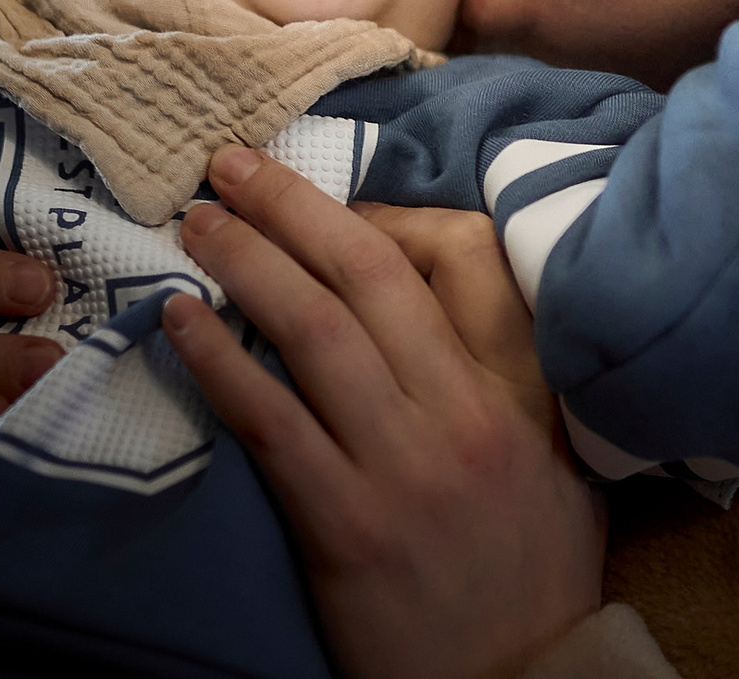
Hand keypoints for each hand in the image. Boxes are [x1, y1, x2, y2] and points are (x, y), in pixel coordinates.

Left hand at [166, 149, 603, 678]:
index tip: (319, 198)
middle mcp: (463, 416)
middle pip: (367, 275)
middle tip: (227, 163)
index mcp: (517, 391)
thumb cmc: (536, 574)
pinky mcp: (349, 526)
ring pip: (315, 333)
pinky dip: (219, 361)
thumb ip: (511, 375)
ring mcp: (404, 470)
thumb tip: (439, 295)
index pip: (453, 258)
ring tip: (195, 222)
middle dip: (291, 206)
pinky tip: (179, 320)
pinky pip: (272, 423)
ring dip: (246, 262)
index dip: (374, 211)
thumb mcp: (559, 461)